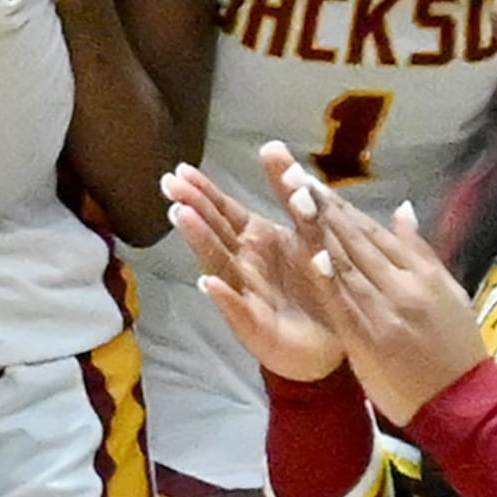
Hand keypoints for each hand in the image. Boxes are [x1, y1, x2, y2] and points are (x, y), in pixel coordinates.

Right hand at [163, 161, 343, 381]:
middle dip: (195, 207)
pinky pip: (239, 310)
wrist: (324, 345)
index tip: (181, 169)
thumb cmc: (311, 289)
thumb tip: (277, 150)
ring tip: (182, 217)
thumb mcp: (309, 237)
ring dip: (202, 241)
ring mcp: (247, 295)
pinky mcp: (256, 327)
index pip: (225, 211)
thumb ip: (294, 199)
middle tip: (171, 185)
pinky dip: (225, 298)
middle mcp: (244, 265)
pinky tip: (210, 284)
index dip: (205, 190)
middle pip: (216, 232)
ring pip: (220, 264)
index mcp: (256, 241)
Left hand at [268, 144, 485, 424]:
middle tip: (294, 177)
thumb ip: (420, 251)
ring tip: (294, 201)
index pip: (373, 232)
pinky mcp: (367, 339)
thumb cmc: (457, 348)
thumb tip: (401, 208)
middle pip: (355, 241)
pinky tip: (310, 254)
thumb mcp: (448, 292)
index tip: (314, 182)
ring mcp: (382, 312)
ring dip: (319, 232)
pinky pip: (343, 304)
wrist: (460, 401)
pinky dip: (328, 279)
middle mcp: (400, 286)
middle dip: (324, 208)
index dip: (341, 206)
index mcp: (420, 273)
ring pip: (347, 265)